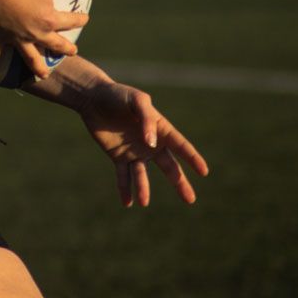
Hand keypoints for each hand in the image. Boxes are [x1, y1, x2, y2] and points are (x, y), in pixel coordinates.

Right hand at [0, 0, 88, 77]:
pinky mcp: (1, 38)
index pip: (71, 21)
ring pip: (31, 58)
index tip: (85, 18)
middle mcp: (36, 34)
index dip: (80, 19)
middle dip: (66, 48)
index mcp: (50, 20)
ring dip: (39, 67)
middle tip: (73, 51)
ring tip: (44, 74)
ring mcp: (18, 39)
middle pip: (56, 44)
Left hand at [76, 69, 208, 207]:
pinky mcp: (118, 156)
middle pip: (169, 166)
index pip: (181, 146)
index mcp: (160, 128)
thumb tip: (153, 145)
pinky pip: (123, 176)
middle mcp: (151, 144)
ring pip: (143, 175)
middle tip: (191, 199)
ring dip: (144, 188)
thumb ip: (147, 120)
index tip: (204, 171)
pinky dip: (125, 189)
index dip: (193, 158)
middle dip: (179, 182)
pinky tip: (128, 202)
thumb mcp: (136, 100)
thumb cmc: (118, 94)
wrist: (93, 97)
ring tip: (144, 202)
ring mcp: (135, 152)